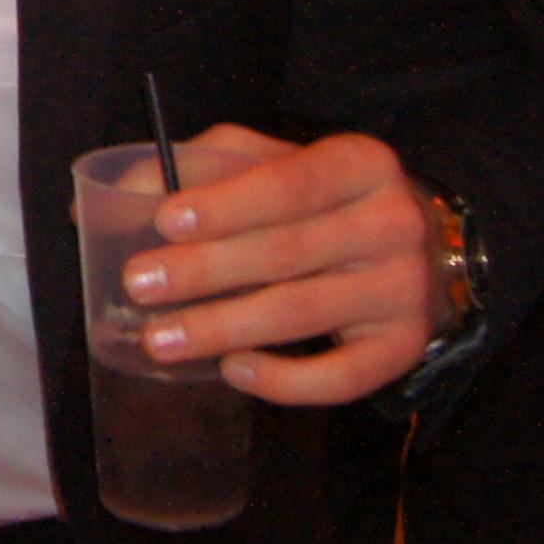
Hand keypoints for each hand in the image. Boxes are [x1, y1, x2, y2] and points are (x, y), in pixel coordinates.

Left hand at [120, 125, 444, 406]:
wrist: (422, 250)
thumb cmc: (323, 200)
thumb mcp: (272, 163)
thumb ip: (205, 167)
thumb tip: (121, 195)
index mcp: (362, 162)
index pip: (291, 182)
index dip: (227, 204)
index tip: (164, 221)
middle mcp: (394, 222)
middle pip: (288, 251)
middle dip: (205, 271)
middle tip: (138, 285)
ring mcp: (404, 288)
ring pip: (303, 313)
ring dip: (224, 328)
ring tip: (160, 339)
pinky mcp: (403, 347)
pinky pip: (341, 376)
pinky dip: (284, 380)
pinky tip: (232, 370)